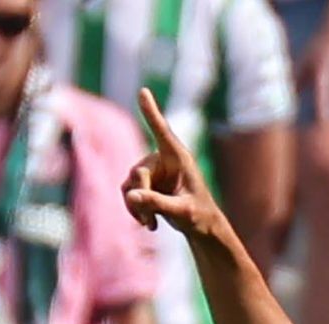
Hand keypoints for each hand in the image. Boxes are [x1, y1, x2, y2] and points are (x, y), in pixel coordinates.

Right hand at [123, 89, 228, 241]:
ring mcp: (151, 170)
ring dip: (136, 206)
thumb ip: (158, 203)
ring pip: (129, 184)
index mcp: (178, 158)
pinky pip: (128, 192)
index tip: (143, 91)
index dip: (151, 112)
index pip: (162, 131)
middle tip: (148, 218)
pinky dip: (134, 209)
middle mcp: (162, 159)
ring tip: (150, 223)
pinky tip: (149, 224)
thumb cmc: (200, 216)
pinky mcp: (144, 182)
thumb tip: (131, 196)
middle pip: (139, 173)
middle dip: (141, 197)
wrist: (200, 226)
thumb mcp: (182, 212)